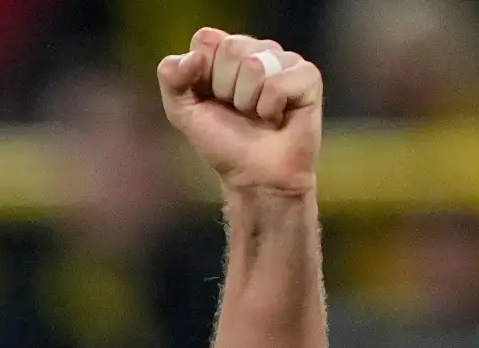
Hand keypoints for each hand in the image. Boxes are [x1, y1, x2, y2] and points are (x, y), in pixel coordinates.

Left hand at [157, 28, 322, 196]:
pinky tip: (277, 118)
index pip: (206, 38)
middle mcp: (257, 49)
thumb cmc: (224, 143)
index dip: (203, 74)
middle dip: (226, 89)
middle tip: (239, 111)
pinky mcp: (307, 76)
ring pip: (254, 65)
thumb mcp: (183, 111)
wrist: (256, 177)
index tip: (213, 99)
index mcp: (226, 50)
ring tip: (257, 115)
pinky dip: (270, 109)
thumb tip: (192, 56)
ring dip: (248, 102)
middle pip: (231, 48)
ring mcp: (284, 60)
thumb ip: (171, 78)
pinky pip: (277, 84)